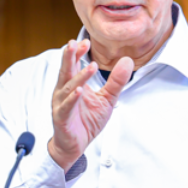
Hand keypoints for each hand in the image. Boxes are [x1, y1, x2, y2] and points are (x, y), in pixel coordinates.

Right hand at [48, 39, 132, 169]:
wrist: (74, 146)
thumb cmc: (86, 121)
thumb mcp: (107, 99)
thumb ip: (116, 81)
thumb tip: (127, 61)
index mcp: (73, 85)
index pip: (74, 65)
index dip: (78, 54)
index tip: (85, 42)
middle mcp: (64, 91)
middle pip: (66, 71)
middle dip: (70, 57)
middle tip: (74, 43)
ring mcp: (61, 104)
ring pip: (68, 87)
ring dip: (79, 76)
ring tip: (90, 66)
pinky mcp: (61, 118)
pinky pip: (66, 106)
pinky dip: (72, 98)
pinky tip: (78, 90)